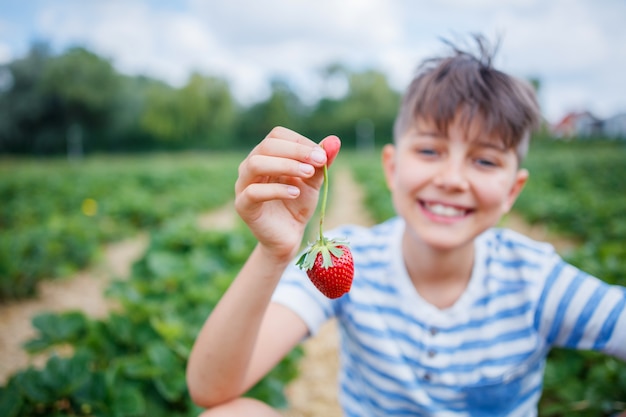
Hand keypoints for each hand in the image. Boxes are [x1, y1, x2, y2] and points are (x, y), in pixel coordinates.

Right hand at [235, 127, 340, 261]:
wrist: (288, 236)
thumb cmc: (298, 204)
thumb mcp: (313, 181)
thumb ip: (322, 162)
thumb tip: (335, 140)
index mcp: (265, 156)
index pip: (277, 135)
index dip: (300, 142)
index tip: (322, 155)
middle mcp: (250, 166)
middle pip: (267, 146)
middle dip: (296, 151)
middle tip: (319, 161)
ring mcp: (243, 185)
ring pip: (255, 164)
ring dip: (285, 165)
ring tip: (308, 174)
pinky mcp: (243, 206)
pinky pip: (253, 192)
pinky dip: (277, 190)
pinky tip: (295, 193)